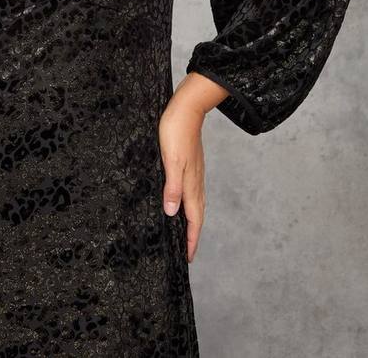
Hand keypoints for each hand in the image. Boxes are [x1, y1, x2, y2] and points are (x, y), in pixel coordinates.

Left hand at [158, 93, 206, 263]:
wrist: (186, 109)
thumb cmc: (175, 132)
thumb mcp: (170, 161)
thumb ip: (172, 187)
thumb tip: (171, 212)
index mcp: (191, 184)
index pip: (193, 219)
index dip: (191, 239)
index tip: (188, 258)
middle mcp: (196, 182)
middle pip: (197, 215)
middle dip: (193, 235)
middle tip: (188, 253)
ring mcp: (195, 173)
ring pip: (196, 204)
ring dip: (192, 221)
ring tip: (186, 233)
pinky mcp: (192, 165)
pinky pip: (193, 193)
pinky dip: (190, 205)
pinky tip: (183, 202)